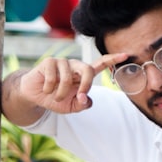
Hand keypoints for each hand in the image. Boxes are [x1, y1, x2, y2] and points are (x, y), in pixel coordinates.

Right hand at [2, 52, 127, 123]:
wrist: (34, 96)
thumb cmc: (55, 98)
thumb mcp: (71, 107)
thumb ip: (82, 105)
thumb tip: (86, 98)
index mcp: (82, 74)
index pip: (100, 64)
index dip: (112, 59)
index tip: (126, 55)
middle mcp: (74, 65)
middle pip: (87, 70)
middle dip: (85, 85)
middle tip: (79, 97)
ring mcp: (62, 62)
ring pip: (67, 78)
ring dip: (60, 94)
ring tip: (54, 96)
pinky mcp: (49, 62)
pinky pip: (53, 77)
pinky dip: (50, 89)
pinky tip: (46, 89)